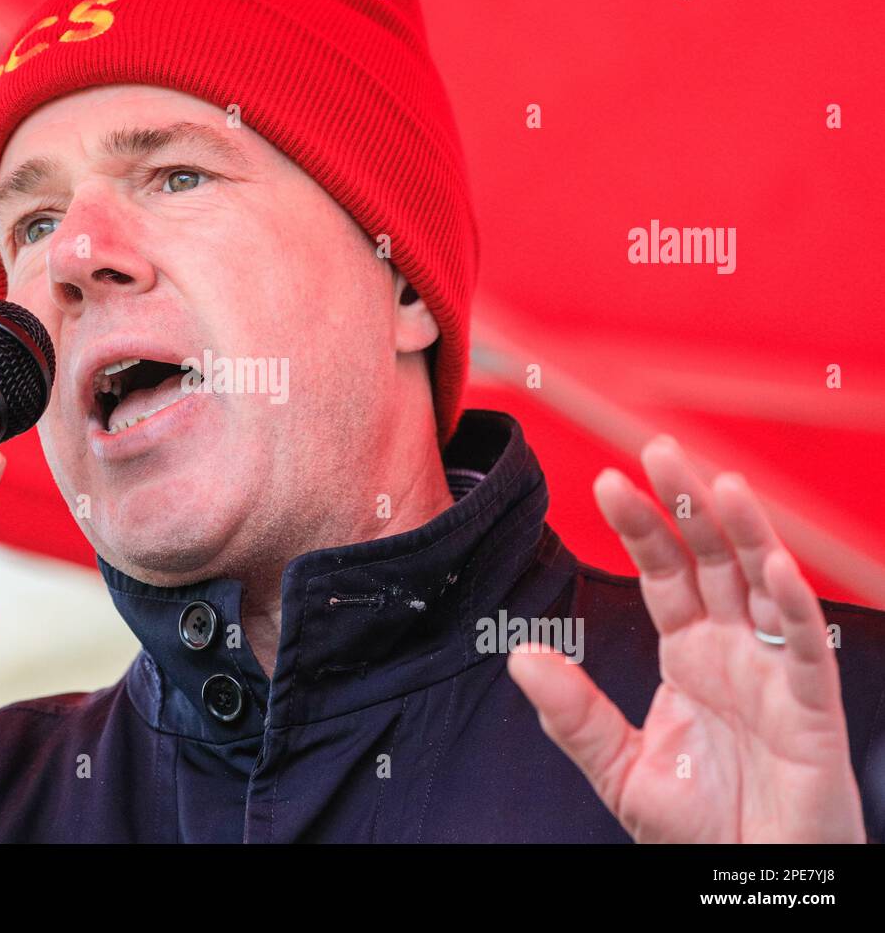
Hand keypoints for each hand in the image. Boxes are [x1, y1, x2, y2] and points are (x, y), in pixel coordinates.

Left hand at [506, 434, 865, 842]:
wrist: (751, 884)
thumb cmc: (700, 828)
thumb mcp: (621, 768)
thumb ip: (574, 714)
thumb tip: (521, 655)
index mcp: (688, 653)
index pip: (663, 573)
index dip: (640, 528)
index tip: (607, 482)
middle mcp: (733, 650)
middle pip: (712, 560)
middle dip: (687, 506)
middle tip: (660, 450)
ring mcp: (775, 673)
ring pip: (764, 585)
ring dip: (745, 533)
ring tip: (719, 484)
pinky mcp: (812, 710)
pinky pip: (808, 648)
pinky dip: (796, 606)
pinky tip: (774, 564)